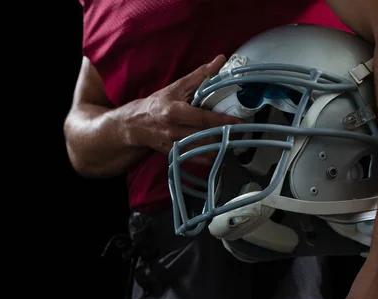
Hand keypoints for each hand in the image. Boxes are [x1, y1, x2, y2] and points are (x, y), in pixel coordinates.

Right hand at [120, 55, 242, 163]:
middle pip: (205, 136)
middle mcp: (174, 130)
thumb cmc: (158, 104)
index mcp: (175, 112)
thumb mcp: (177, 88)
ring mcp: (174, 144)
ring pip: (202, 150)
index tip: (238, 122)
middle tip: (242, 133)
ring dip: (220, 148)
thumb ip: (200, 75)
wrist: (135, 125)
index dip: (222, 121)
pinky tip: (220, 153)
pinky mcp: (174, 154)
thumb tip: (220, 60)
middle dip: (225, 135)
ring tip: (234, 142)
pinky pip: (195, 159)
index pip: (203, 118)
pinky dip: (210, 158)